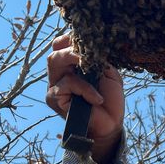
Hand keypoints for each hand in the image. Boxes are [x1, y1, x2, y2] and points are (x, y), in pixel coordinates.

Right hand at [45, 34, 124, 163]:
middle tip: (88, 52)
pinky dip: (84, 88)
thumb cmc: (109, 99)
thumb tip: (97, 44)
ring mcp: (54, 86)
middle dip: (72, 47)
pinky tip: (97, 98)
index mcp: (70, 66)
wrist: (110, 124)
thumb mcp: (109, 73)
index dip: (71, 39)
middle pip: (55, 50)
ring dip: (76, 60)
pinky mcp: (54, 98)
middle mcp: (59, 74)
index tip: (88, 39)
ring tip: (92, 68)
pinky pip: (67, 83)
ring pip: (55, 61)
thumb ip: (101, 59)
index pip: (61, 45)